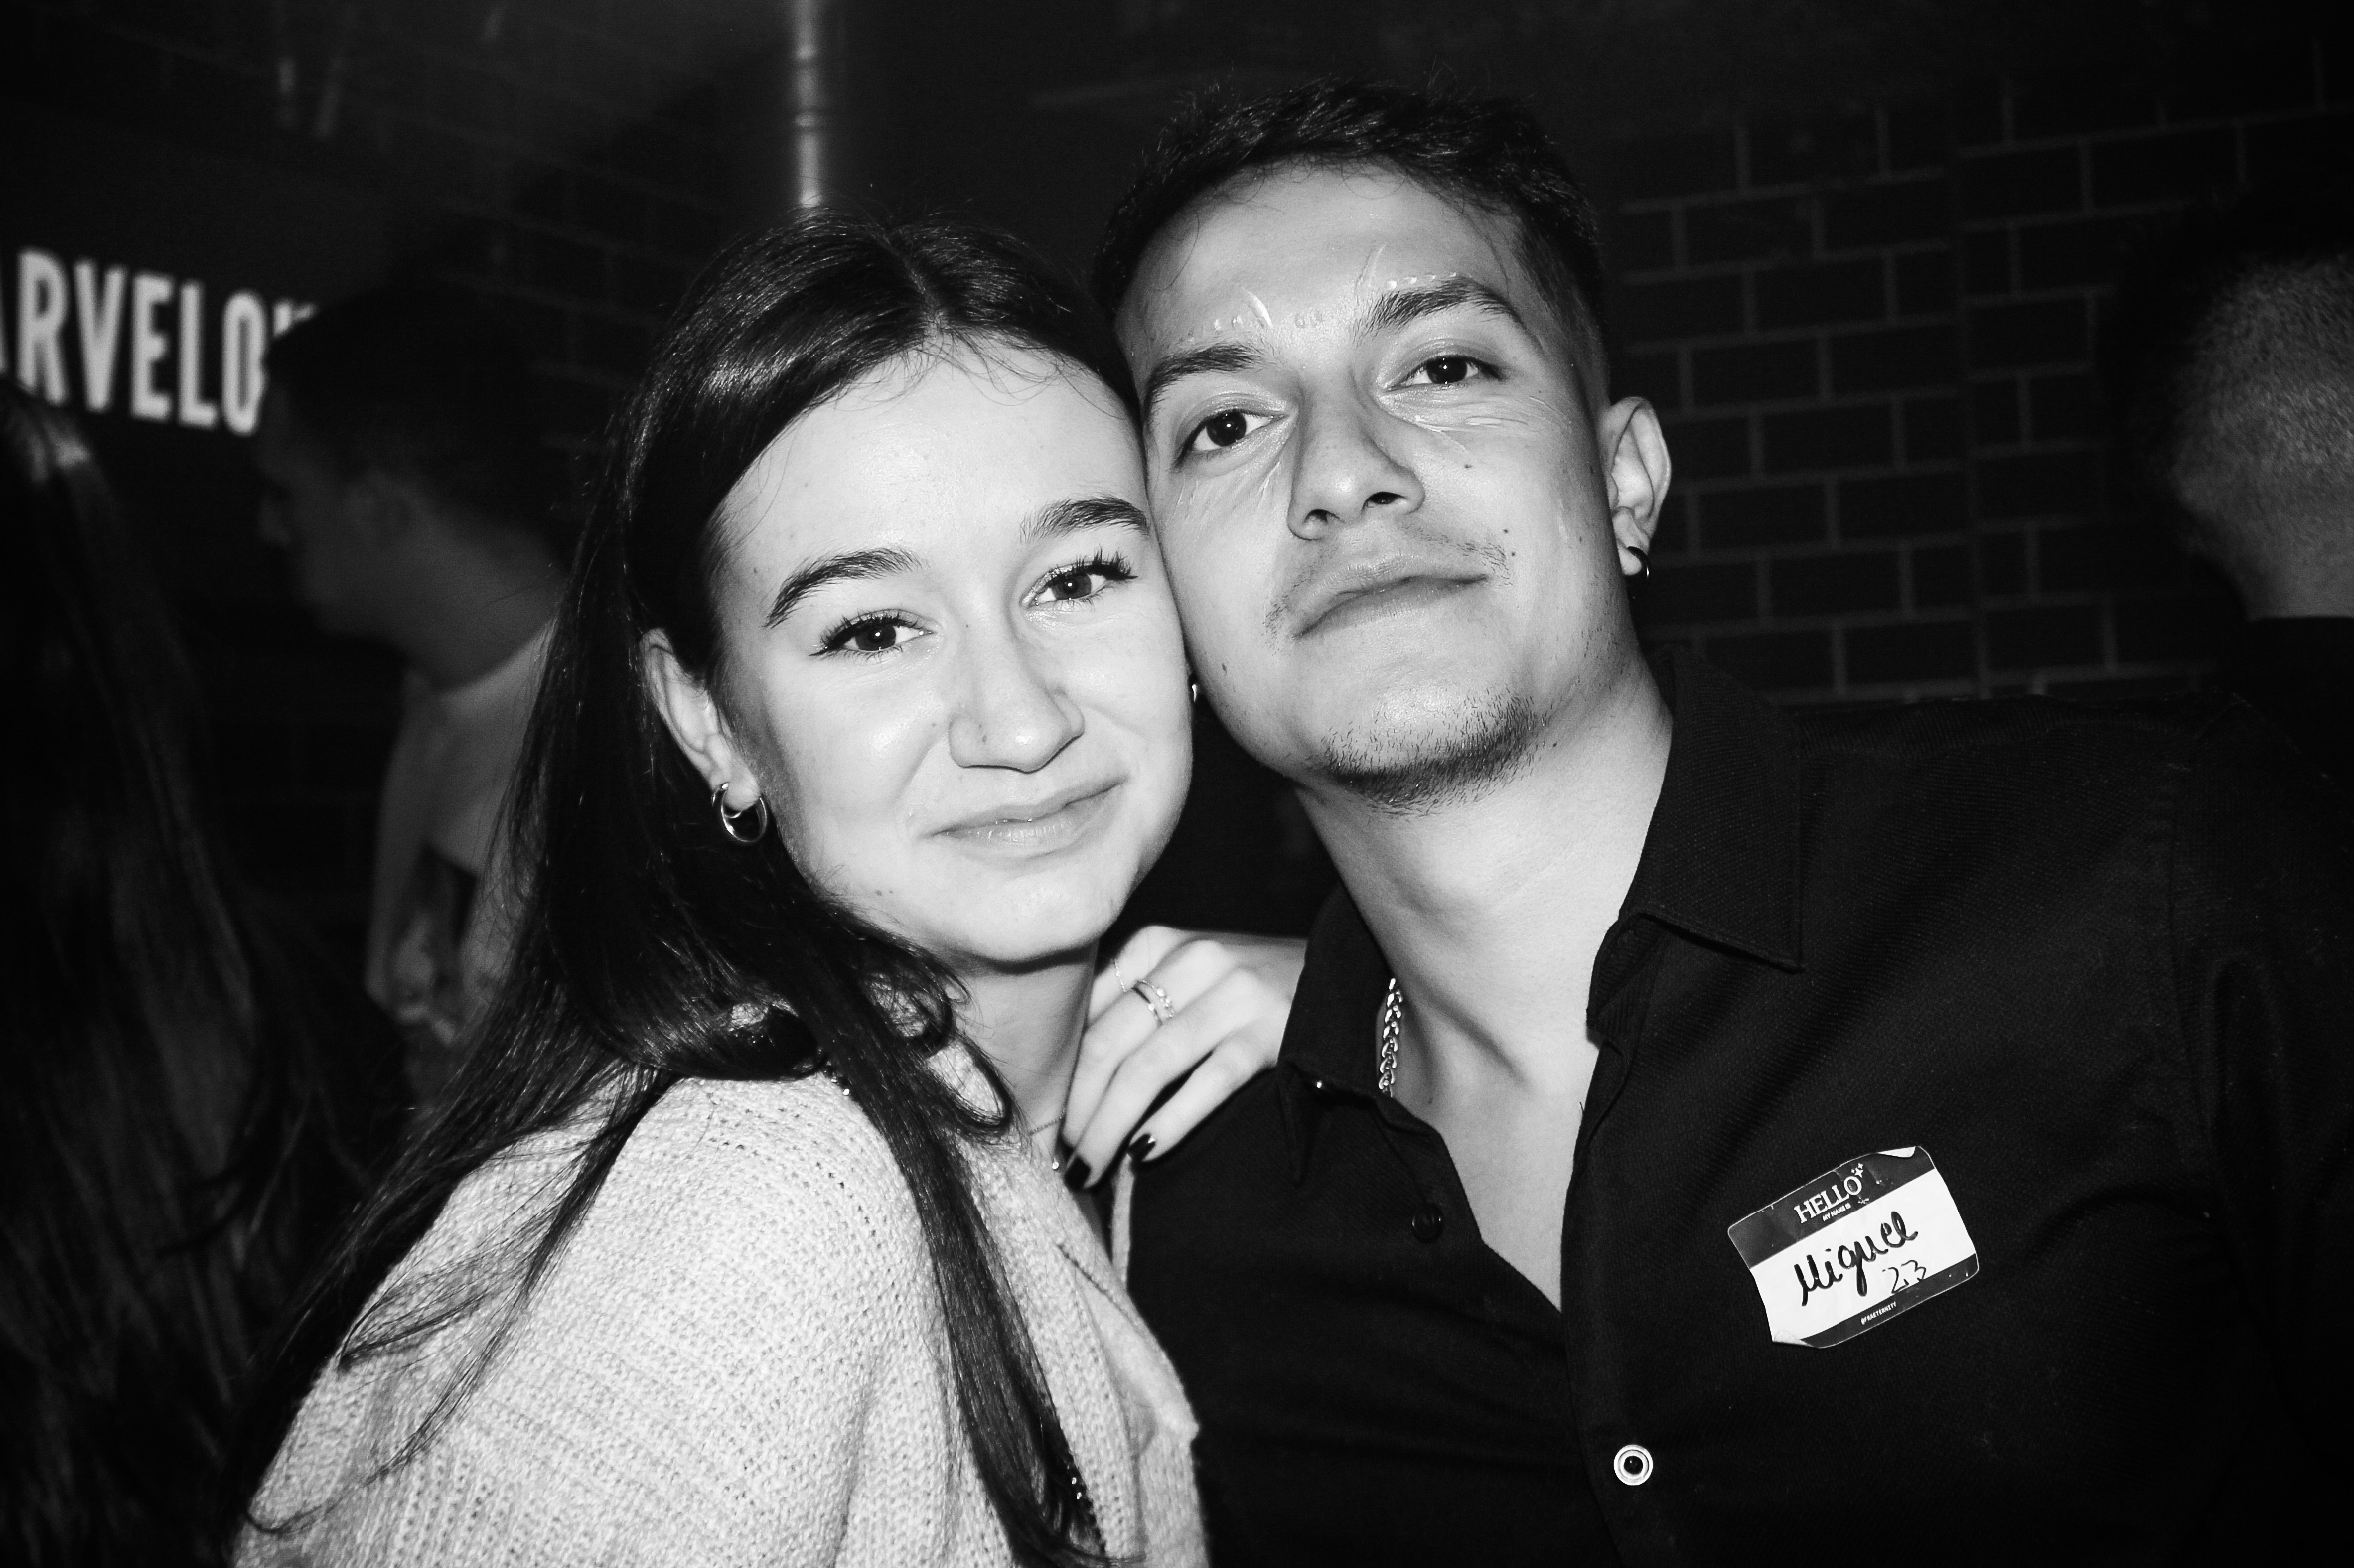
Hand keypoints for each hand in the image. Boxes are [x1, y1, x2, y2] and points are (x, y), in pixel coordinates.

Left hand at [1062, 925, 1306, 1186]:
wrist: (1343, 976)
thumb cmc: (1248, 987)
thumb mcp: (1186, 973)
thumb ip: (1133, 1003)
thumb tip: (1069, 1076)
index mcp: (1158, 944)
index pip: (1088, 1014)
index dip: (1060, 1074)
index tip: (1045, 1122)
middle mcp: (1191, 961)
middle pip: (1108, 1044)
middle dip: (1077, 1111)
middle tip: (1065, 1160)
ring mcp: (1232, 996)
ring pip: (1148, 1069)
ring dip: (1110, 1126)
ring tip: (1091, 1168)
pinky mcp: (1268, 1032)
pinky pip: (1207, 1083)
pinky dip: (1170, 1121)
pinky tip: (1146, 1153)